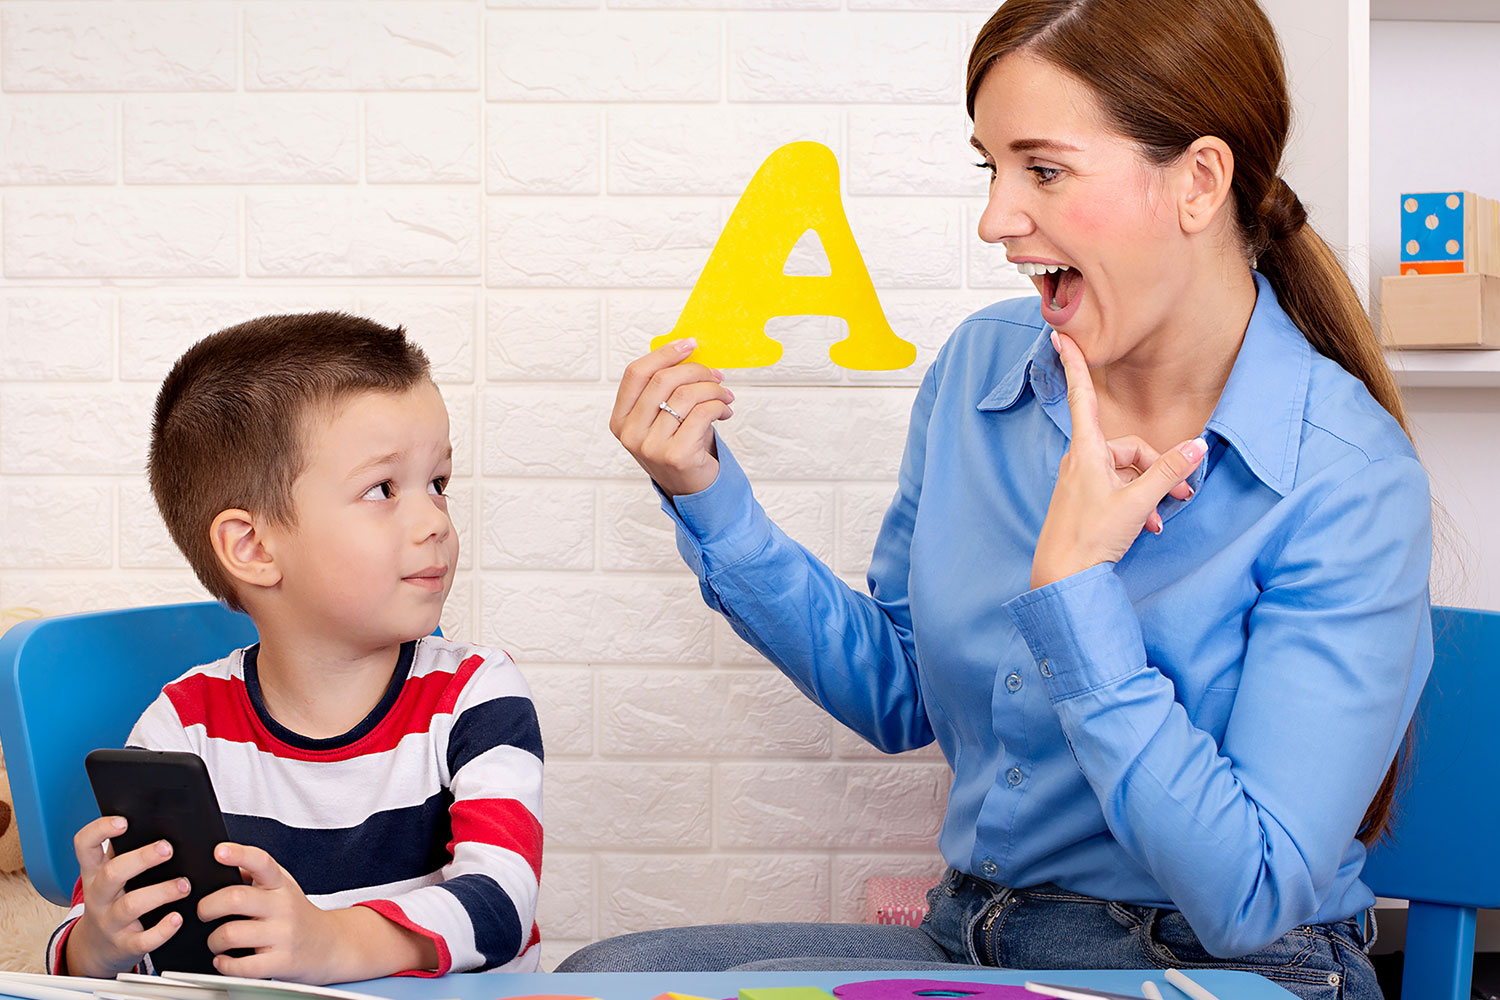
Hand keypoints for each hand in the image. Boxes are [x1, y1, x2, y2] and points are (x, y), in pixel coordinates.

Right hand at [65, 816, 188, 976]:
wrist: (96, 949)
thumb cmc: (114, 901)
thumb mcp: (110, 876)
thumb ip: (127, 851)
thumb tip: (162, 818)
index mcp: (95, 873)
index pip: (85, 846)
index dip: (99, 830)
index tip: (123, 821)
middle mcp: (99, 896)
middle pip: (112, 874)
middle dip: (141, 859)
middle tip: (167, 848)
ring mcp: (110, 922)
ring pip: (131, 905)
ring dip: (161, 892)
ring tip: (184, 885)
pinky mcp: (125, 945)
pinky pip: (143, 940)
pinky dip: (162, 930)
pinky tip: (177, 918)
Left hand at [200, 843, 437, 982]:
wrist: (330, 945)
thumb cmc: (296, 916)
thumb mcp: (282, 889)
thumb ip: (253, 877)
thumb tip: (217, 870)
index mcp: (280, 885)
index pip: (261, 862)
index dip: (239, 854)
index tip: (220, 851)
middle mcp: (283, 906)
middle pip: (235, 899)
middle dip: (207, 908)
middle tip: (204, 913)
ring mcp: (283, 935)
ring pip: (230, 934)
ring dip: (214, 941)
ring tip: (217, 942)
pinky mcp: (281, 962)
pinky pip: (240, 966)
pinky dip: (224, 965)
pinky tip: (226, 960)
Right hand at [610, 338, 735, 496]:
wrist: (692, 490)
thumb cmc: (679, 446)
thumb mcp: (662, 417)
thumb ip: (666, 389)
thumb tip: (689, 351)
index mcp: (620, 419)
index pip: (636, 373)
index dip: (664, 353)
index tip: (689, 344)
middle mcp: (630, 433)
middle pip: (663, 380)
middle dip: (696, 371)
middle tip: (715, 375)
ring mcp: (650, 446)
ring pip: (685, 396)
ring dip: (713, 390)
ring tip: (724, 396)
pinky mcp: (676, 456)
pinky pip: (702, 414)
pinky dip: (719, 406)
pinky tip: (725, 411)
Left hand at [1030, 331, 1207, 589]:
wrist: (1061, 579)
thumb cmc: (1090, 539)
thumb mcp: (1137, 504)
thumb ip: (1167, 473)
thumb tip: (1198, 446)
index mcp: (1086, 452)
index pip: (1081, 397)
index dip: (1074, 365)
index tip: (1060, 335)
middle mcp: (1081, 461)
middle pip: (1128, 447)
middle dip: (1158, 467)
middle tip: (1183, 494)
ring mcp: (1081, 482)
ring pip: (1127, 472)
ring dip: (1150, 491)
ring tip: (1164, 516)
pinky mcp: (1085, 500)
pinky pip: (1118, 490)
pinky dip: (1137, 503)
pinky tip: (1150, 525)